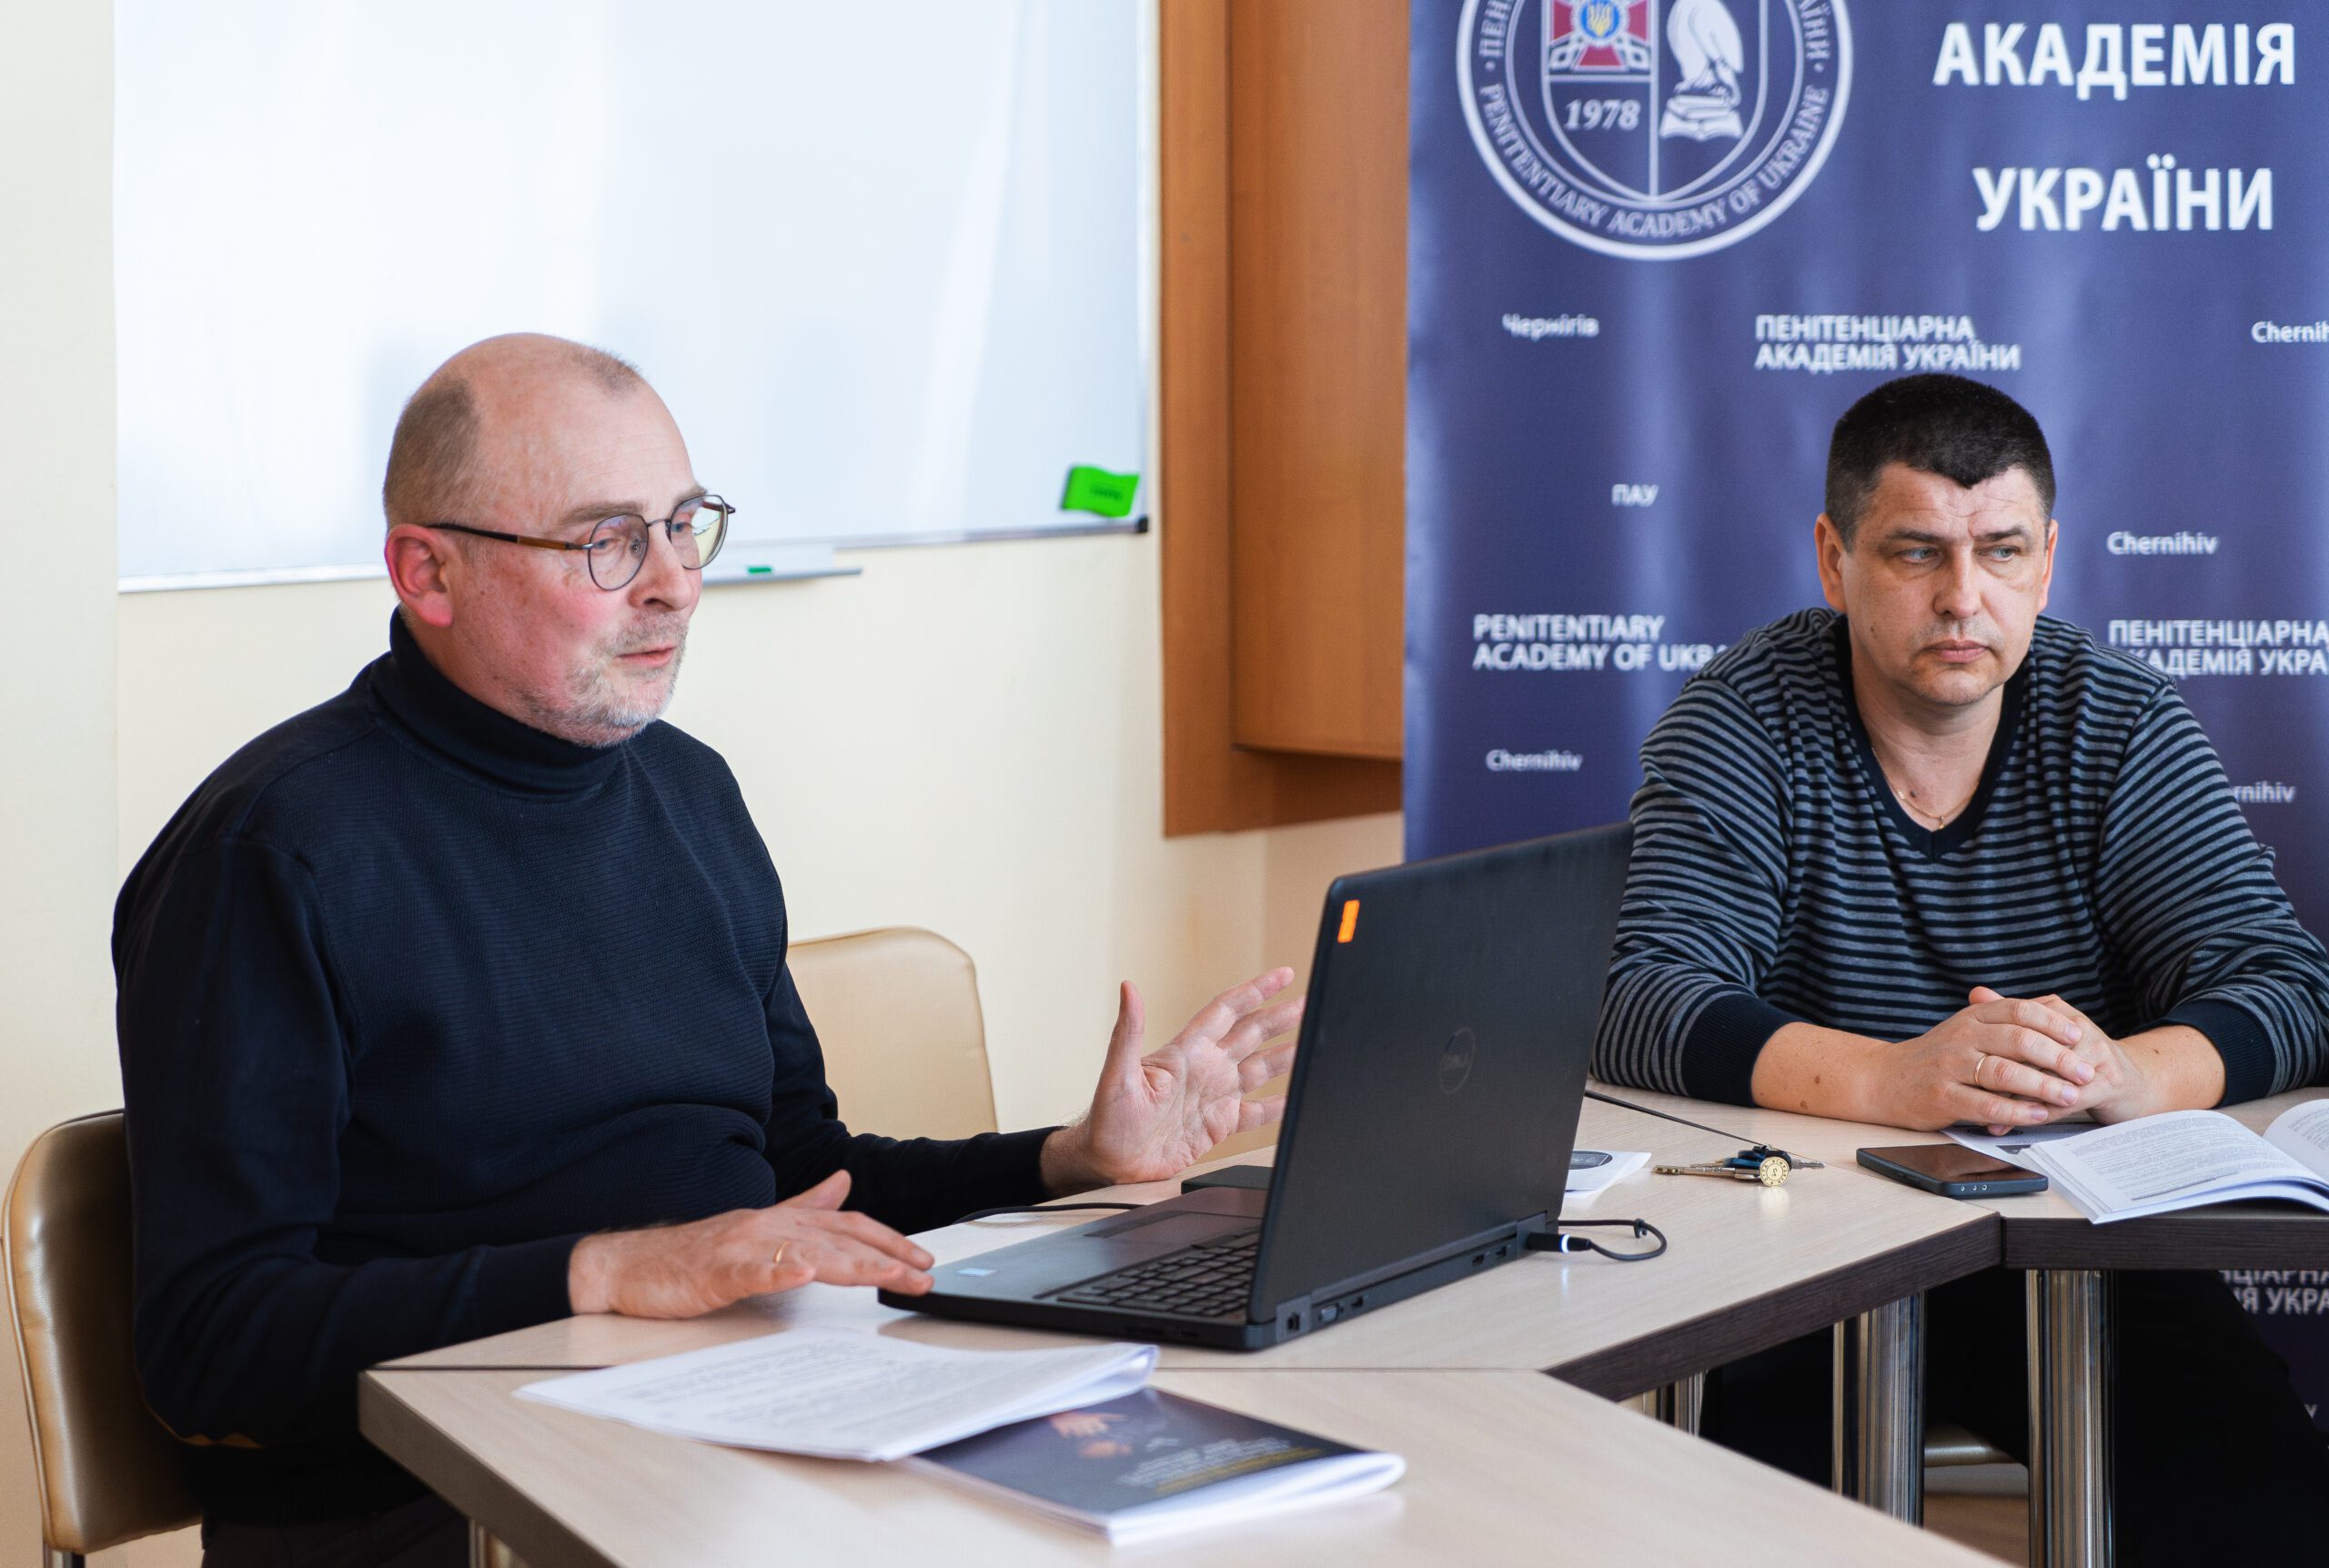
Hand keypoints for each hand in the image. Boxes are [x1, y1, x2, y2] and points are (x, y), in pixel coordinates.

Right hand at [566, 1170, 934, 1316]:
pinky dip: (781, 1271)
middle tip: (924, 1277)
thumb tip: (843, 1182)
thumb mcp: (758, 1227)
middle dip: (888, 1257)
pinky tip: (805, 1276)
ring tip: (891, 1278)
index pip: (847, 1225)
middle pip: (840, 1239)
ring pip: (809, 1252)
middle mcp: (768, 1226)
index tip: (922, 1259)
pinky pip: (753, 1270)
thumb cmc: (692, 1253)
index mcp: (781, 1220)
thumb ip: (804, 1205)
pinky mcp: (716, 1271)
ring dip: (855, 1265)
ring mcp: (743, 1247)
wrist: (628, 1264)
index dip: (887, 1238)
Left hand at [1041, 969, 1303, 1190]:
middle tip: (1310, 1001)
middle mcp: (1205, 1069)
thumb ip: (1128, 1032)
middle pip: (1251, 1034)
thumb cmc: (1106, 1119)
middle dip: (1281, 1017)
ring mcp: (1213, 1097)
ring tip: (1313, 1040)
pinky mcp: (1217, 1126)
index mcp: (1186, 1052)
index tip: (1283, 976)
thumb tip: (1128, 989)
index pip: (1227, 1011)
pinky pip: (1255, 1113)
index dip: (1255, 991)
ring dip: (1286, 1055)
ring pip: (1259, 1069)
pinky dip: (1277, 1105)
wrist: (1109, 1162)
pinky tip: (1295, 1097)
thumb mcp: (1117, 1074)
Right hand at [1866, 991, 2093, 1131]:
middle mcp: (1961, 1037)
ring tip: (2070, 1097)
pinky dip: (2017, 1110)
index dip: (2052, 1022)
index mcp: (1970, 1017)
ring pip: (2006, 1072)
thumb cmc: (1933, 1058)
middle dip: (2058, 1058)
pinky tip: (2037, 1116)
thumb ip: (2000, 1021)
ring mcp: (1950, 1066)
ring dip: (2044, 1086)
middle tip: (2085, 1072)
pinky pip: (1987, 1104)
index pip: (2019, 1010)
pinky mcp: (1942, 1097)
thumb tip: (2052, 1012)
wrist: (1883, 1080)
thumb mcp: (1964, 1030)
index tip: (2078, 1036)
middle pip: (2019, 1040)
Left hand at [1970, 987, 2159, 1128]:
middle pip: (2027, 1048)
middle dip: (1994, 1071)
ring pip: (2044, 1076)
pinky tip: (2009, 1124)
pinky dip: (2034, 1114)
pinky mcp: (2107, 1084)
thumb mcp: (2046, 1032)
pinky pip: (2063, 1100)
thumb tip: (1976, 992)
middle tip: (1964, 1088)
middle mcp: (2078, 1029)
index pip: (2015, 1022)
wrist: (2136, 1082)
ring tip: (1981, 1113)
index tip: (1954, 1055)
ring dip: (2010, 1099)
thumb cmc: (2079, 1058)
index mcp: (2058, 1011)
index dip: (1984, 1040)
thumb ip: (2012, 1014)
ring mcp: (2095, 1056)